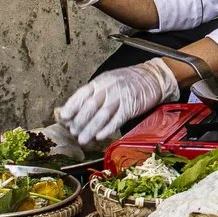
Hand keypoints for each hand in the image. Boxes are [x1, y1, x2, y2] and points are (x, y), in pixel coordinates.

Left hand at [55, 59, 178, 146]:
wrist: (153, 77)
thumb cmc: (129, 81)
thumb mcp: (108, 81)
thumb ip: (93, 94)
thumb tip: (76, 110)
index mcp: (100, 82)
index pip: (82, 94)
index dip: (72, 106)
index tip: (64, 117)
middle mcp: (108, 88)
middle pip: (90, 106)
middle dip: (80, 121)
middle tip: (73, 132)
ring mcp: (120, 97)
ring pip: (101, 115)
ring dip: (90, 129)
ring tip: (83, 139)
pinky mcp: (130, 107)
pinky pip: (117, 119)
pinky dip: (107, 129)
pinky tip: (100, 136)